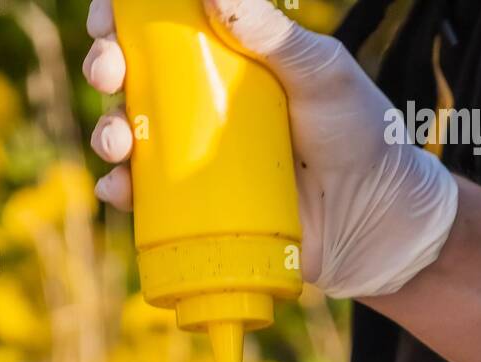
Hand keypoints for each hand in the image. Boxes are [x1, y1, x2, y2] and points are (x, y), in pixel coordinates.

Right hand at [83, 0, 457, 297]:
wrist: (377, 221)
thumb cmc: (358, 134)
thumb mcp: (322, 74)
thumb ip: (274, 35)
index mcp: (226, 58)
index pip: (162, 26)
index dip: (123, 15)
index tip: (108, 14)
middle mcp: (201, 104)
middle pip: (131, 76)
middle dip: (104, 65)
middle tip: (108, 71)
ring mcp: (193, 159)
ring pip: (128, 136)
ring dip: (106, 133)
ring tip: (117, 141)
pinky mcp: (196, 212)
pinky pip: (144, 201)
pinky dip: (121, 192)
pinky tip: (118, 189)